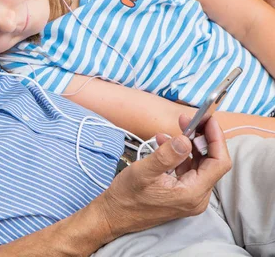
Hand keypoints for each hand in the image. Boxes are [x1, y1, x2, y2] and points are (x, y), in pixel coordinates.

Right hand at [97, 115, 231, 238]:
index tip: (207, 120)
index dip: (216, 138)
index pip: (218, 162)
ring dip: (190, 145)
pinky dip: (181, 155)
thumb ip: (167, 155)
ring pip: (200, 165)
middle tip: (189, 120)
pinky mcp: (182, 194)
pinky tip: (166, 143)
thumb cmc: (127, 197)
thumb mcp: (144, 172)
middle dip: (202, 138)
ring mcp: (190, 197)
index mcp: (192, 193)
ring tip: (176, 129)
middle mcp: (197, 197)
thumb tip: (186, 139)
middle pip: (212, 163)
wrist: (115, 215)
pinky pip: (188, 170)